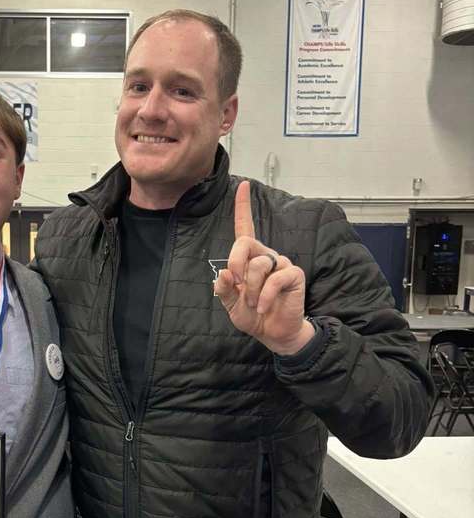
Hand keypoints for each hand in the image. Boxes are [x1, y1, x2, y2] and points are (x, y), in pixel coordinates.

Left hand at [213, 181, 313, 355]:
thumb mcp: (231, 303)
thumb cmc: (253, 314)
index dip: (243, 206)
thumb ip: (224, 289)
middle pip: (246, 242)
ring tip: (254, 303)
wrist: (273, 332)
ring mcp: (281, 264)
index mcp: (249, 258)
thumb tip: (223, 273)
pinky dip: (264, 296)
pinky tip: (263, 307)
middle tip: (237, 283)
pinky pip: (276, 279)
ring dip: (250, 288)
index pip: (245, 227)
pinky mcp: (294, 275)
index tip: (243, 185)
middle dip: (236, 263)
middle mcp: (266, 256)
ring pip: (259, 264)